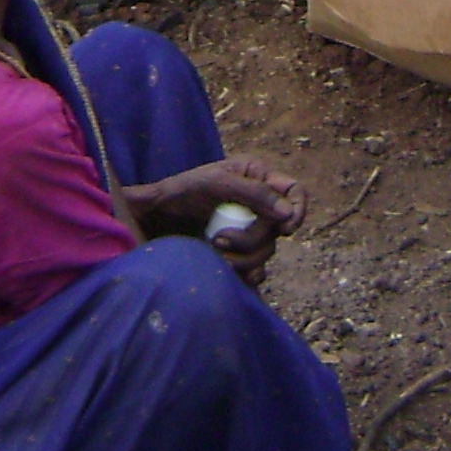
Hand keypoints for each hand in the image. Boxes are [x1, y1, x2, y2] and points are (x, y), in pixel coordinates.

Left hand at [120, 157, 302, 279]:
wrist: (153, 220)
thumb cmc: (181, 192)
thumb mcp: (217, 184)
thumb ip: (255, 194)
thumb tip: (289, 214)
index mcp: (258, 178)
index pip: (294, 192)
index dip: (297, 209)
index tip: (286, 228)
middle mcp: (258, 204)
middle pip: (279, 229)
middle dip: (251, 240)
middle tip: (220, 240)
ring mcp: (248, 230)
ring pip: (267, 252)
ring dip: (243, 258)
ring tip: (214, 252)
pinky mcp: (237, 254)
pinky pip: (255, 271)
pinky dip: (242, 272)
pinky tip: (224, 267)